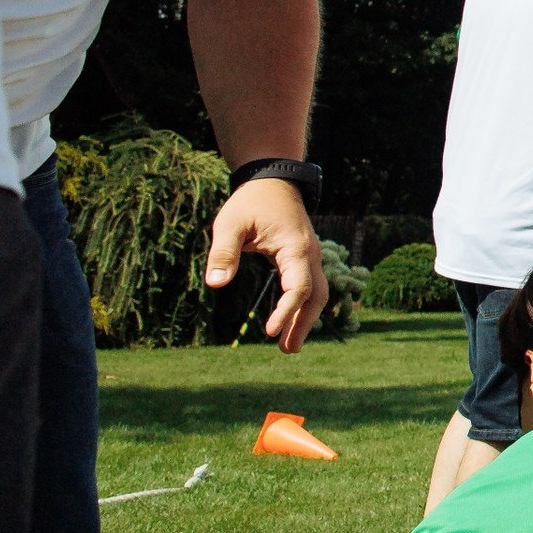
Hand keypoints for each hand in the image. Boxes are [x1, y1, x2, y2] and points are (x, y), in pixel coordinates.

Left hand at [207, 180, 327, 352]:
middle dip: (303, 324)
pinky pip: (309, 287)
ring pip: (317, 293)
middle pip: (316, 296)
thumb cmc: (251, 202)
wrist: (273, 181)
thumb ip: (223, 253)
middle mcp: (309, 255)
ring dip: (305, 319)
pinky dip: (302, 307)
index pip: (299, 287)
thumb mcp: (230, 224)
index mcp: (295, 248)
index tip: (270, 332)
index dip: (286, 311)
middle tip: (287, 350)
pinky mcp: (303, 258)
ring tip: (289, 346)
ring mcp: (309, 257)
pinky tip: (289, 321)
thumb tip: (215, 284)